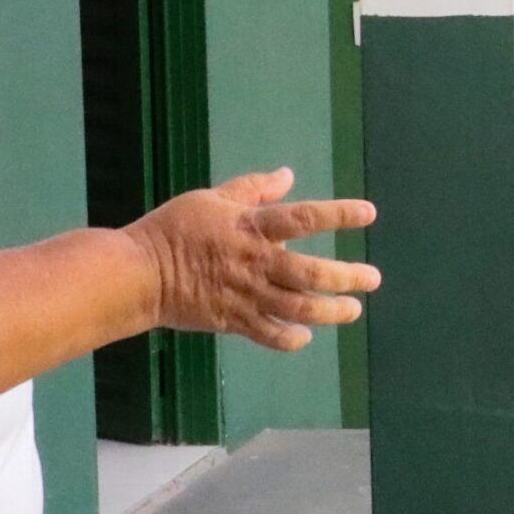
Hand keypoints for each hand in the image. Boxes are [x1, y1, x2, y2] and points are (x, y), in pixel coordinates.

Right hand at [126, 169, 379, 351]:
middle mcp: (257, 263)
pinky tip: (306, 337)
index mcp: (252, 227)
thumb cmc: (175, 228)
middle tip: (372, 279)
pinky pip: (270, 335)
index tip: (369, 214)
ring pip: (299, 309)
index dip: (340, 215)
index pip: (305, 218)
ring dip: (331, 311)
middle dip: (347, 277)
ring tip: (352, 310)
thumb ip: (253, 189)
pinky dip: (291, 339)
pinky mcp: (234, 321)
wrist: (141, 273)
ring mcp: (247, 295)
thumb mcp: (212, 197)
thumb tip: (288, 175)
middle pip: (311, 273)